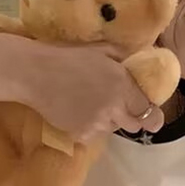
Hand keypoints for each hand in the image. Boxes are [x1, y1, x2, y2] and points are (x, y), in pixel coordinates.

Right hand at [19, 39, 165, 139]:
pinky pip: (93, 135)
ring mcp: (97, 124)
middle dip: (130, 117)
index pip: (148, 111)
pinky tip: (77, 112)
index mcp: (123, 86)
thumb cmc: (68, 57)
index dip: (149, 111)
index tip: (147, 111)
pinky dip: (89, 127)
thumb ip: (125, 58)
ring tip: (91, 105)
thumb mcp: (102, 50)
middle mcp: (114, 108)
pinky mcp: (81, 135)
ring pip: (112, 129)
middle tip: (117, 106)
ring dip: (108, 121)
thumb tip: (141, 61)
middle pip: (134, 125)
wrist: (35, 73)